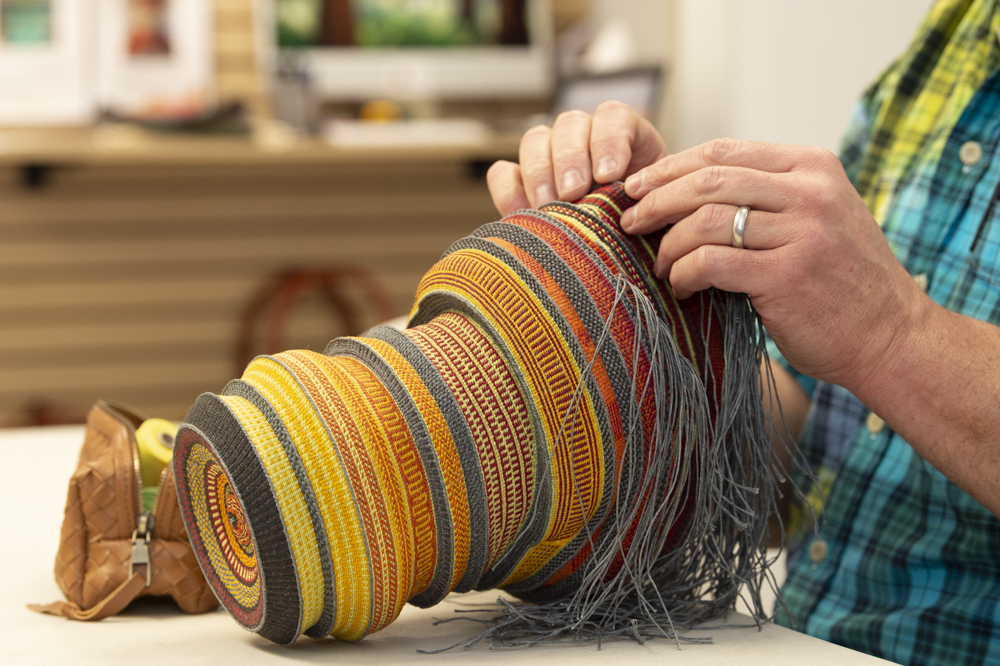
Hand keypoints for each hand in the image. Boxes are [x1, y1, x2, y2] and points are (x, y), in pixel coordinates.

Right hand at [486, 101, 666, 215]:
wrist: (629, 256)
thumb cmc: (648, 231)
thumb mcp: (658, 212)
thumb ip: (651, 201)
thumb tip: (637, 208)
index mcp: (626, 137)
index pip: (613, 117)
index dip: (608, 140)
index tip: (609, 175)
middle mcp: (585, 138)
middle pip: (570, 124)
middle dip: (570, 158)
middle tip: (574, 192)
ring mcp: (550, 157)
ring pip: (535, 140)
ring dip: (540, 171)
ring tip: (547, 206)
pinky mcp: (521, 182)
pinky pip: (503, 172)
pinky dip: (508, 190)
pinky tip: (523, 215)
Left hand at [621, 138, 930, 391]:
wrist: (891, 336)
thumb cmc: (840, 280)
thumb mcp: (817, 216)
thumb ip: (767, 195)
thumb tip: (685, 189)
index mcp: (813, 167)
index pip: (725, 151)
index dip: (671, 166)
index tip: (637, 186)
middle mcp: (809, 192)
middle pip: (708, 179)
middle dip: (657, 199)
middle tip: (629, 222)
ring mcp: (802, 232)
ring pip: (705, 219)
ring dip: (669, 244)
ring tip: (660, 264)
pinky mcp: (787, 276)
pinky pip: (712, 262)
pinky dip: (685, 273)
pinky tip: (681, 286)